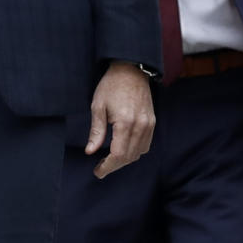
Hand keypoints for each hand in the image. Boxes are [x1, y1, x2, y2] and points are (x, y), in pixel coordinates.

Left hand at [86, 62, 155, 177]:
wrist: (131, 70)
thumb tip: (90, 152)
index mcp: (125, 123)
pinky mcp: (152, 122)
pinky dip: (135, 151)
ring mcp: (149, 125)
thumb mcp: (98, 107)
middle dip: (114, 166)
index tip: (97, 172)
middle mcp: (140, 126)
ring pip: (138, 153)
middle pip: (129, 157)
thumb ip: (96, 131)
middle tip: (101, 168)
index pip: (118, 154)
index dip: (107, 166)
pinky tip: (123, 149)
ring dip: (125, 160)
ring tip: (110, 160)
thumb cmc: (111, 86)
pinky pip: (146, 145)